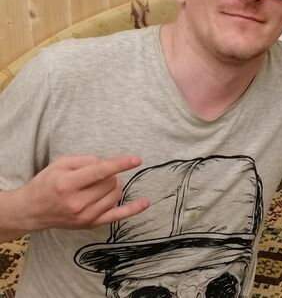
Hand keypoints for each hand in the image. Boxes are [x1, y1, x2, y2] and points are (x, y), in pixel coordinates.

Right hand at [15, 155, 148, 231]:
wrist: (32, 210)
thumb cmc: (46, 183)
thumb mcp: (61, 163)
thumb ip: (85, 160)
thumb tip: (106, 163)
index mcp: (68, 183)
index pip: (100, 172)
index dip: (120, 164)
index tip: (136, 159)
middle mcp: (77, 202)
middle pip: (110, 182)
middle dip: (110, 174)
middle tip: (97, 173)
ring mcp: (84, 216)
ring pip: (115, 195)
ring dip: (114, 185)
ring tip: (100, 183)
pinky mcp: (90, 224)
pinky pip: (116, 216)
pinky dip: (132, 209)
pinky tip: (145, 202)